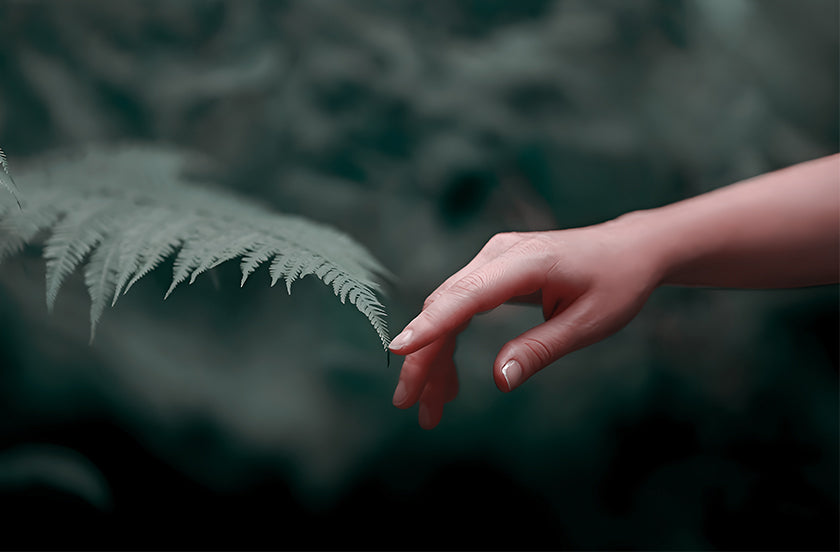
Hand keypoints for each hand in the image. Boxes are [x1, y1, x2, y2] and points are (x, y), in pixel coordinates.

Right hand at [389, 220, 660, 428]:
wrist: (628, 248)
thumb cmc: (616, 283)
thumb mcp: (588, 324)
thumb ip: (540, 349)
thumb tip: (499, 381)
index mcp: (527, 262)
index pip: (467, 294)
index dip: (430, 324)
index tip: (398, 351)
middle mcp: (500, 254)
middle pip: (445, 305)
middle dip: (423, 357)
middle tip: (411, 405)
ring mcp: (493, 259)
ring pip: (446, 309)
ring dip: (433, 356)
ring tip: (431, 405)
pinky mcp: (493, 270)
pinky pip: (459, 306)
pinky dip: (449, 341)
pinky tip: (449, 378)